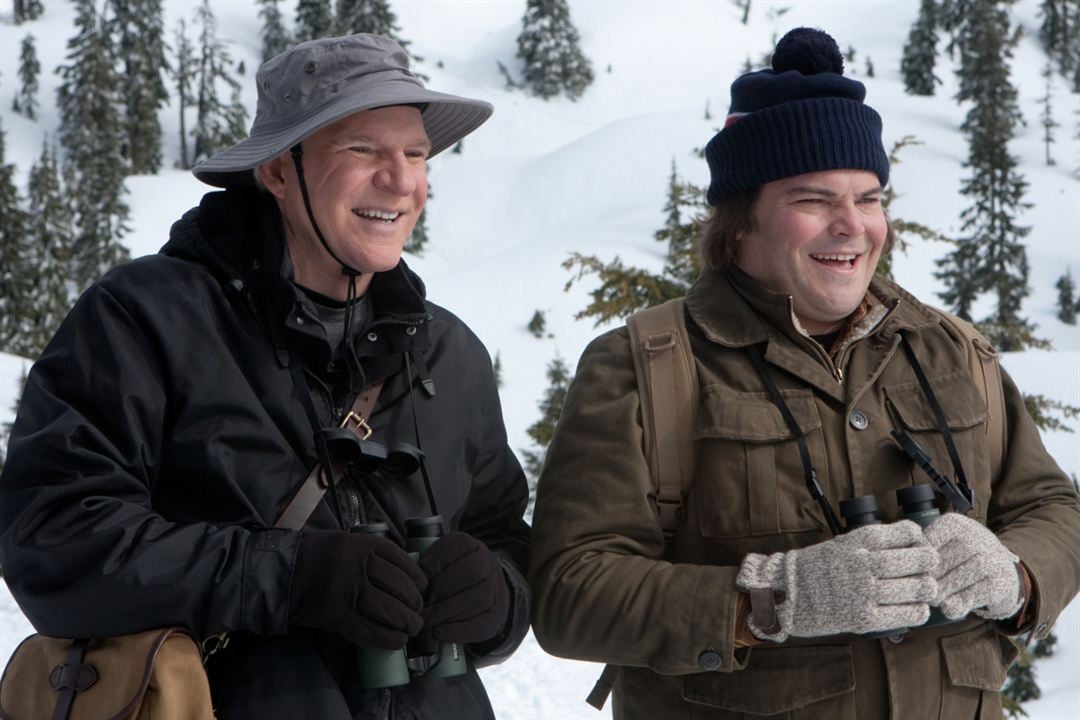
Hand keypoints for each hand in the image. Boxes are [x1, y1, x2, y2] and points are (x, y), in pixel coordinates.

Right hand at [288, 529, 427, 648]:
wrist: (283, 573)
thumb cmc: (317, 554)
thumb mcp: (348, 540)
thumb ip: (373, 551)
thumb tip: (403, 569)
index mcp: (364, 546)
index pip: (402, 562)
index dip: (417, 577)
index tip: (423, 586)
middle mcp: (360, 568)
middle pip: (400, 589)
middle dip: (415, 603)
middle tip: (418, 611)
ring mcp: (350, 595)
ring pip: (390, 612)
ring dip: (407, 623)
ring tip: (412, 627)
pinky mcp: (339, 618)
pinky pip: (371, 632)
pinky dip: (388, 639)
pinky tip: (397, 641)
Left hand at [417, 532, 509, 643]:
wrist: (489, 592)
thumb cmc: (455, 575)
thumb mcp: (444, 560)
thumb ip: (428, 565)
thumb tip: (409, 580)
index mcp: (470, 546)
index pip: (452, 548)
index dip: (431, 565)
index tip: (417, 580)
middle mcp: (486, 564)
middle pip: (465, 574)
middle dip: (437, 591)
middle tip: (419, 604)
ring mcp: (494, 590)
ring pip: (473, 600)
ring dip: (444, 612)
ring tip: (426, 620)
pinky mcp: (495, 616)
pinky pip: (478, 624)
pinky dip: (456, 630)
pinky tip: (439, 632)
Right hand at [736, 520, 937, 640]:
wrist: (787, 593)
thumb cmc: (818, 567)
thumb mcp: (843, 543)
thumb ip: (874, 543)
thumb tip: (914, 545)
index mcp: (860, 539)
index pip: (910, 532)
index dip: (921, 540)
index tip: (919, 547)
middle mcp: (865, 562)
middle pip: (923, 559)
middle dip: (931, 565)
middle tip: (927, 570)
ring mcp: (866, 591)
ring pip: (921, 587)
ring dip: (927, 589)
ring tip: (921, 591)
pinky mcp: (865, 618)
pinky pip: (910, 614)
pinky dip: (918, 610)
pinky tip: (913, 607)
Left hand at [924, 513, 1022, 620]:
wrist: (998, 572)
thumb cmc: (958, 560)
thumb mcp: (941, 553)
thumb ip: (927, 562)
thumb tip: (917, 580)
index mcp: (957, 524)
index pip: (932, 538)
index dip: (920, 559)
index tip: (912, 573)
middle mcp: (979, 536)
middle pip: (949, 556)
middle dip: (932, 577)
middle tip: (922, 591)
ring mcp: (994, 557)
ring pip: (966, 572)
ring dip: (945, 589)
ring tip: (933, 599)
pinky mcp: (1002, 580)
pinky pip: (979, 591)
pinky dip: (961, 602)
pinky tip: (949, 608)